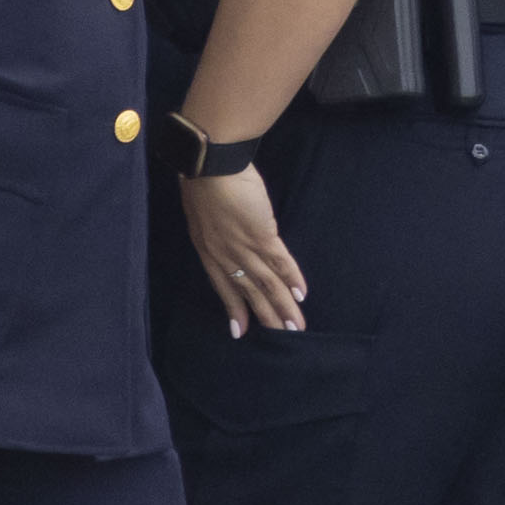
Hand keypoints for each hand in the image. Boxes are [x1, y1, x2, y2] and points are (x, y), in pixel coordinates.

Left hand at [181, 166, 307, 337]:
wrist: (208, 166)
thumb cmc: (204, 180)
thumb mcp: (203, 211)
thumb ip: (216, 228)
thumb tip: (228, 231)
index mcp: (208, 250)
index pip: (224, 286)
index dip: (234, 309)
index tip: (240, 331)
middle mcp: (225, 255)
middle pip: (249, 292)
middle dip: (265, 317)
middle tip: (280, 337)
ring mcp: (244, 247)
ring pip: (266, 284)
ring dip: (282, 307)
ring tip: (295, 327)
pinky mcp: (262, 236)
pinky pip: (280, 263)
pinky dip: (291, 280)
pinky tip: (300, 296)